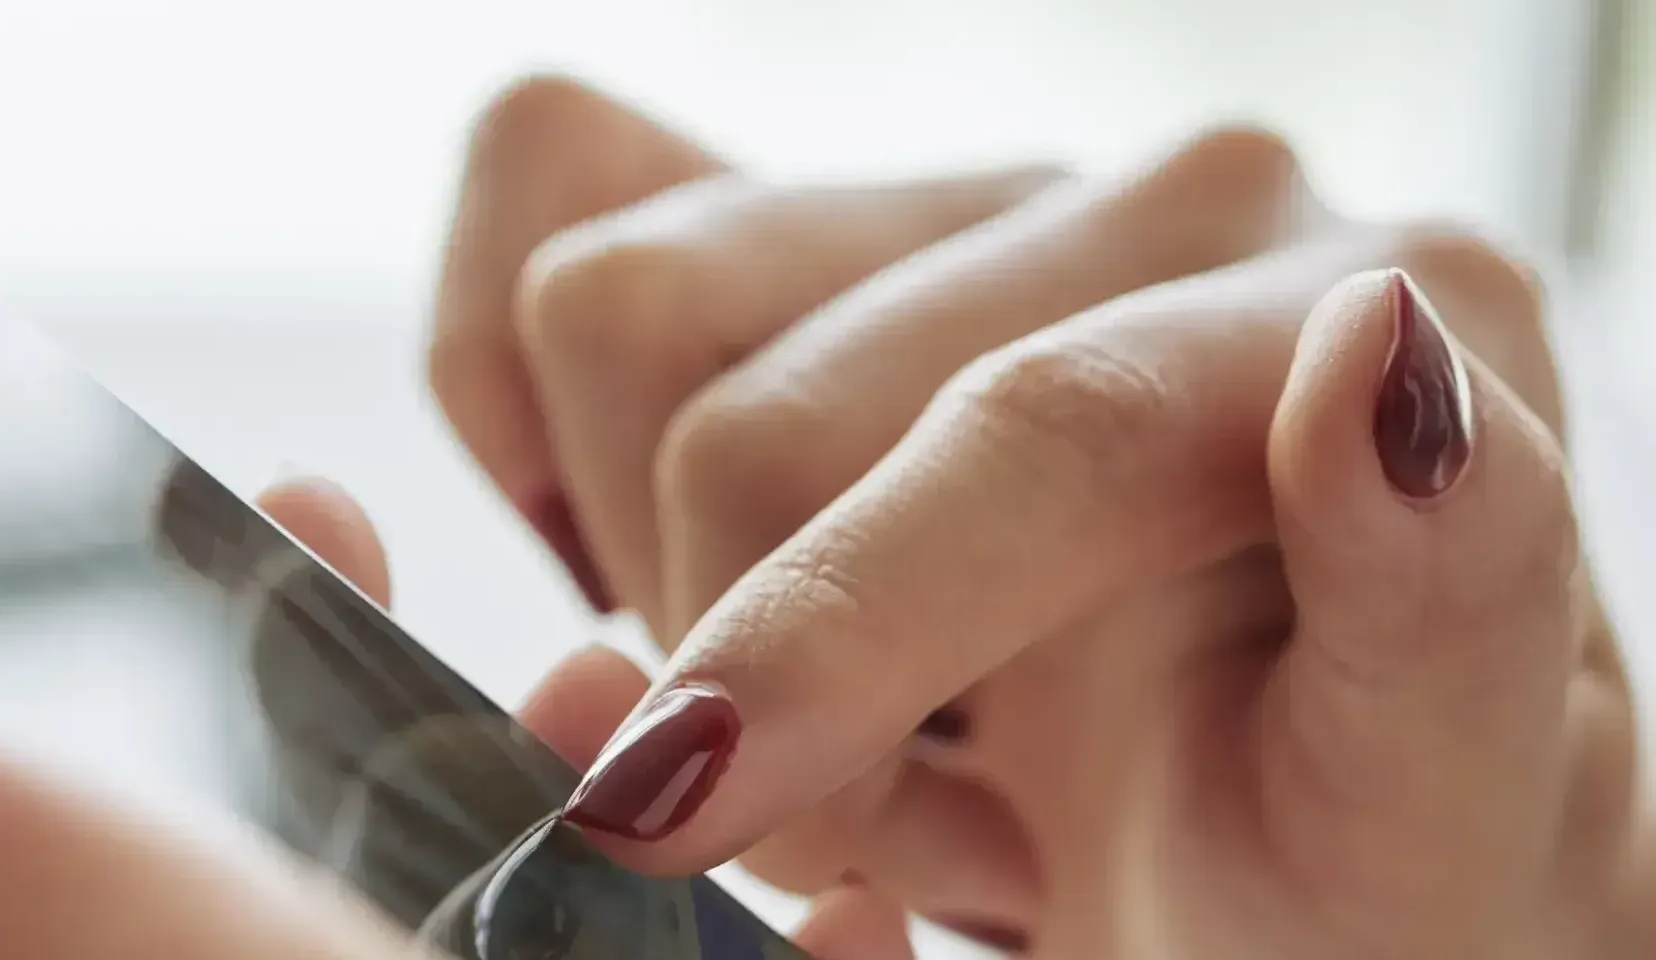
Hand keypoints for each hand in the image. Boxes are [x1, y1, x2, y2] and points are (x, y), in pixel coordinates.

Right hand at [436, 81, 1640, 956]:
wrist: (1285, 868)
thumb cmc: (1349, 873)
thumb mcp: (1425, 812)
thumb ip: (1443, 594)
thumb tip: (1380, 355)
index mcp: (1374, 307)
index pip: (1037, 425)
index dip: (830, 623)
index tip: (667, 806)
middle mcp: (1168, 207)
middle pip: (754, 407)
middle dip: (765, 688)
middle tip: (923, 837)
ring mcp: (971, 197)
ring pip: (618, 310)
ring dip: (665, 581)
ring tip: (855, 724)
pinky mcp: (810, 216)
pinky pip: (550, 192)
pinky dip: (537, 424)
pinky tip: (697, 579)